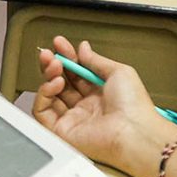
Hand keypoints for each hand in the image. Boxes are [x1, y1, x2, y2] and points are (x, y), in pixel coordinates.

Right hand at [32, 36, 164, 176]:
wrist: (133, 131)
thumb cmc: (134, 107)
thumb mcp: (119, 72)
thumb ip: (96, 60)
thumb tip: (83, 49)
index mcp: (100, 95)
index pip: (76, 73)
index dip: (67, 58)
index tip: (61, 44)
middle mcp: (85, 107)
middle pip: (61, 83)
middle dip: (53, 64)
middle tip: (50, 53)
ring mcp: (73, 119)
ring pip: (50, 96)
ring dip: (48, 76)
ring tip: (54, 65)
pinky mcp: (62, 131)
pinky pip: (42, 112)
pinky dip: (44, 94)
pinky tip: (55, 82)